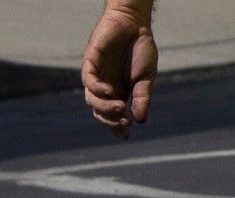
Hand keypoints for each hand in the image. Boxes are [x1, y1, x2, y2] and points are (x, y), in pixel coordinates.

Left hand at [82, 3, 157, 139]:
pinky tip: (109, 91)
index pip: (113, 116)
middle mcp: (106, 87)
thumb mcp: (146, 79)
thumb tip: (141, 120)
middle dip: (110, 120)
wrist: (135, 25)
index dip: (117, 127)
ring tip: (120, 107)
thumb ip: (143, 98)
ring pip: (92, 99)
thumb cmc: (141, 51)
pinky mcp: (91, 61)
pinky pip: (88, 79)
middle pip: (100, 111)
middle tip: (124, 121)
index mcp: (119, 93)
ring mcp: (97, 75)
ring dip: (104, 106)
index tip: (127, 135)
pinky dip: (96, 88)